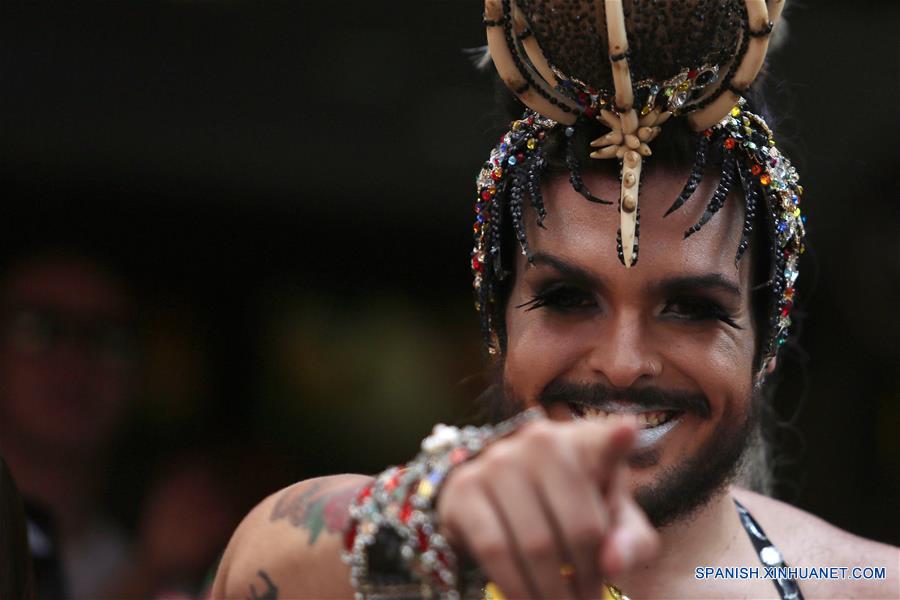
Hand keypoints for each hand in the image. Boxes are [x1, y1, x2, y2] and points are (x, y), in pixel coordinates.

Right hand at [437, 414, 657, 598]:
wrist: (503, 503)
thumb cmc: (572, 510)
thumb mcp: (611, 523)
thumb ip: (629, 542)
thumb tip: (612, 563)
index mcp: (586, 442)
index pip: (605, 441)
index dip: (616, 439)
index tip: (628, 431)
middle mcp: (540, 441)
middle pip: (579, 527)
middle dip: (588, 580)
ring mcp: (497, 460)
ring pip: (535, 544)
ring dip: (552, 592)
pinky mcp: (464, 488)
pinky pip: (494, 549)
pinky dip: (515, 586)